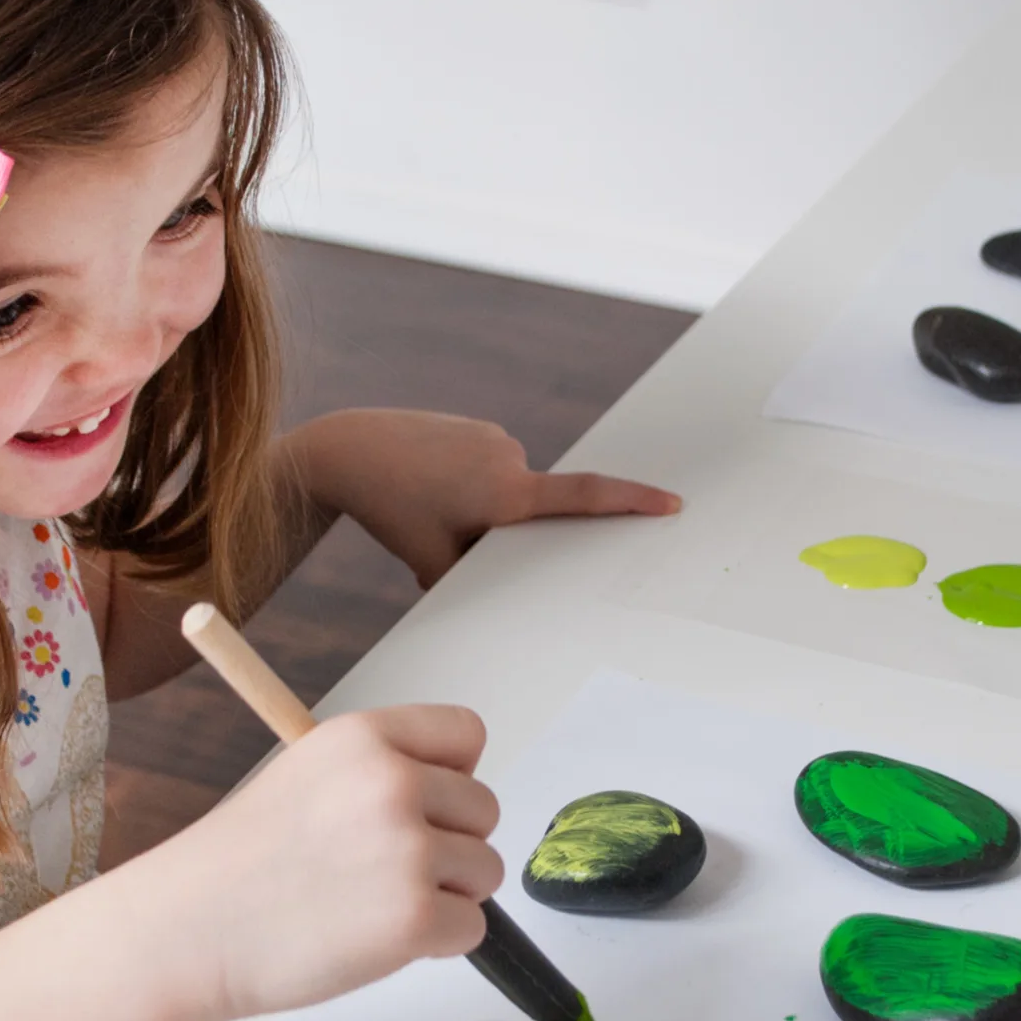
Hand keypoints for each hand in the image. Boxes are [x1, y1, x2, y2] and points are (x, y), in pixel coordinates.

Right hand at [114, 705, 500, 1020]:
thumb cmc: (238, 865)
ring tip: (373, 905)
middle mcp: (393, 783)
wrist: (183, 933)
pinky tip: (376, 939)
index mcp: (365, 738)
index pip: (467, 733)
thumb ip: (381, 772)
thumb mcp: (306, 775)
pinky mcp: (415, 917)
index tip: (419, 807)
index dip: (452, 776)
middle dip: (450, 845)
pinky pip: (473, 928)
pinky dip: (437, 943)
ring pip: (485, 871)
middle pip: (485, 809)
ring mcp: (407, 851)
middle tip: (382, 872)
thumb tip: (453, 793)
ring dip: (446, 896)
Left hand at [285, 408, 680, 586]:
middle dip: (510, 529)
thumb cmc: (391, 510)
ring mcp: (495, 439)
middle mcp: (509, 459)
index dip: (633, 502)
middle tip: (456, 527)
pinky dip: (474, 483)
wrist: (349, 450)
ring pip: (513, 489)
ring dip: (488, 505)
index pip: (585, 498)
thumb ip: (475, 579)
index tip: (671, 504)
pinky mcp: (480, 428)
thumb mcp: (432, 562)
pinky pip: (495, 466)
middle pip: (537, 509)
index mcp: (506, 494)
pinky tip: (431, 484)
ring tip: (432, 504)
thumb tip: (503, 592)